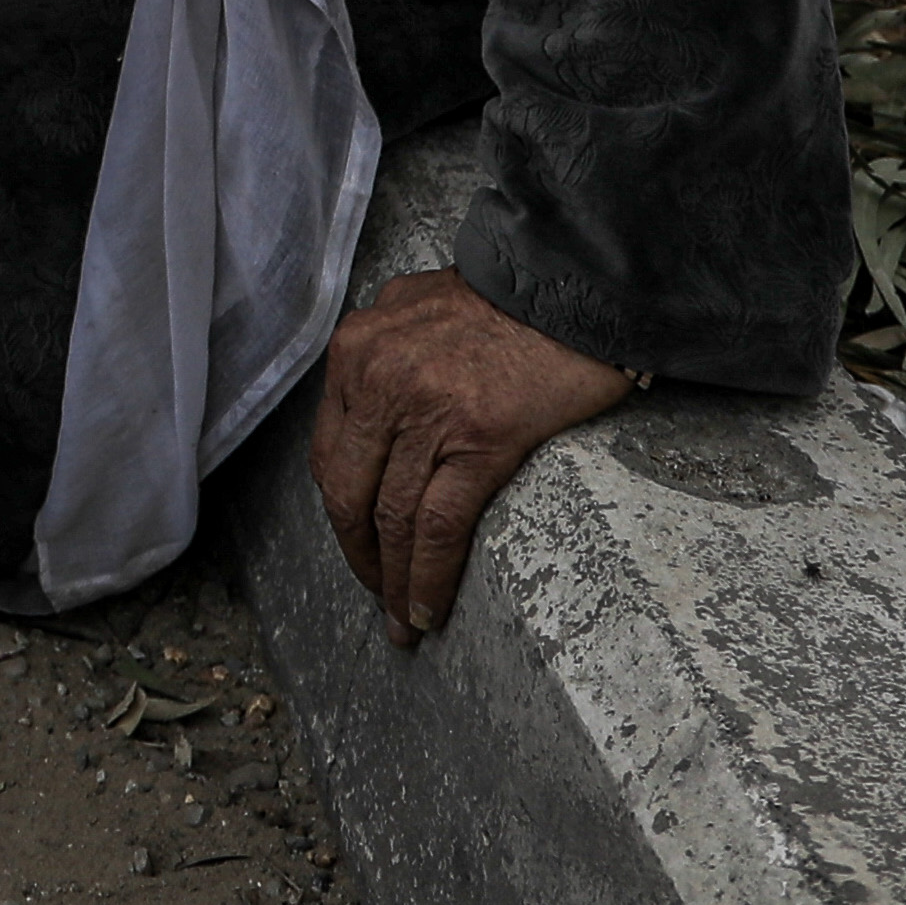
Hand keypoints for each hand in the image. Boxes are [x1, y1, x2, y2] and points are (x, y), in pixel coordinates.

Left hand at [311, 271, 635, 645]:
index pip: (330, 452)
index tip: (358, 545)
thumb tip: (369, 408)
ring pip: (391, 518)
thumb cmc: (508, 298)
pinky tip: (430, 608)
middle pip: (348, 492)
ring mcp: (426, 410)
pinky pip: (438, 526)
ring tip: (405, 621)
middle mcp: (379, 378)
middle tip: (378, 596)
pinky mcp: (478, 439)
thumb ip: (383, 353)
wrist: (575, 283)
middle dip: (359, 555)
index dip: (341, 511)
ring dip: (394, 581)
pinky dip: (428, 577)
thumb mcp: (415, 307)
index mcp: (358, 350)